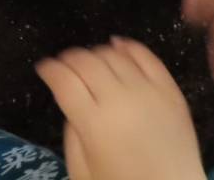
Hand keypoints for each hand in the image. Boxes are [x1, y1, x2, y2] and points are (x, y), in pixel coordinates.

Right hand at [36, 38, 205, 179]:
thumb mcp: (83, 173)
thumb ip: (72, 135)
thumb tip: (72, 104)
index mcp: (94, 123)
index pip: (64, 81)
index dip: (49, 69)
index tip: (44, 67)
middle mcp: (119, 99)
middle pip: (86, 62)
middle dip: (68, 58)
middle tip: (62, 63)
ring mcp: (147, 90)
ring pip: (113, 54)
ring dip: (95, 52)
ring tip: (88, 61)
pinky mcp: (169, 89)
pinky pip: (146, 56)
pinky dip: (128, 46)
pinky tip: (117, 46)